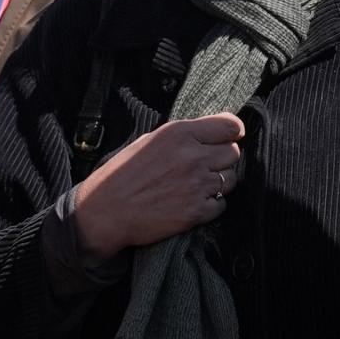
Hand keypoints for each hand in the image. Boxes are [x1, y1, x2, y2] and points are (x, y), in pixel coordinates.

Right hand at [71, 113, 244, 262]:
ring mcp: (197, 185)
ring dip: (219, 182)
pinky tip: (191, 203)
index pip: (230, 125)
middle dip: (223, 159)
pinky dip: (211, 205)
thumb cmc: (121, 176)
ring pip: (232, 179)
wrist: (105, 212)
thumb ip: (181, 137)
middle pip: (234, 153)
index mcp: (179, 134)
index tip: (228, 138)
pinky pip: (222, 204)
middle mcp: (192, 156)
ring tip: (196, 186)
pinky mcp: (197, 211)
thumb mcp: (147, 142)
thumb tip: (208, 135)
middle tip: (205, 166)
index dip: (232, 132)